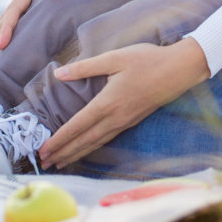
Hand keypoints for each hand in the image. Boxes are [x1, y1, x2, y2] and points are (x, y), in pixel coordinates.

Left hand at [39, 37, 212, 168]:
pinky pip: (107, 139)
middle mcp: (115, 118)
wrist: (179, 70)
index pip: (77, 126)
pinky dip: (93, 147)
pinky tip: (88, 148)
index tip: (42, 150)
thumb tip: (59, 74)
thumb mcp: (115, 58)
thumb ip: (86, 67)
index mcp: (107, 103)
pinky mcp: (133, 121)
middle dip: (63, 153)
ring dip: (76, 154)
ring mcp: (125, 122)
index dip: (58, 140)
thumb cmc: (147, 60)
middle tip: (45, 163)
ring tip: (61, 162)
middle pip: (84, 141)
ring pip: (96, 143)